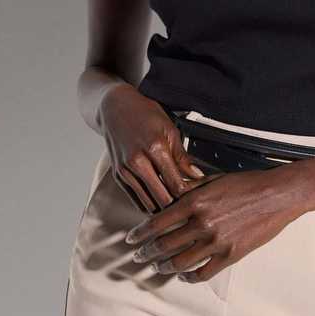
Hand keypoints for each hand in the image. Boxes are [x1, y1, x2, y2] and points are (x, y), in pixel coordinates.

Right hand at [98, 86, 209, 212]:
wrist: (115, 108)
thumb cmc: (145, 115)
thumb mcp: (170, 130)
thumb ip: (182, 157)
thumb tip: (198, 176)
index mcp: (155, 148)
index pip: (176, 185)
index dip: (190, 195)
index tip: (198, 196)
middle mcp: (137, 162)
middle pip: (163, 199)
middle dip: (178, 205)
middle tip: (190, 204)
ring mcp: (125, 170)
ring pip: (149, 204)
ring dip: (163, 208)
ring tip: (177, 204)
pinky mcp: (118, 176)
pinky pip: (136, 200)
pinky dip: (150, 203)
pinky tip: (161, 199)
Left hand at [123, 165, 312, 281]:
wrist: (278, 194)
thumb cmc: (246, 183)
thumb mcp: (213, 180)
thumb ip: (190, 190)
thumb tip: (169, 195)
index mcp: (195, 202)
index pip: (157, 222)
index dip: (140, 234)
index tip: (131, 239)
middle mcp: (202, 223)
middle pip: (164, 245)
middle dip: (147, 252)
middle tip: (139, 256)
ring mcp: (217, 241)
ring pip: (180, 262)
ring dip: (165, 266)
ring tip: (158, 267)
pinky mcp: (231, 255)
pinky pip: (203, 273)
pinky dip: (189, 276)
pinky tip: (184, 274)